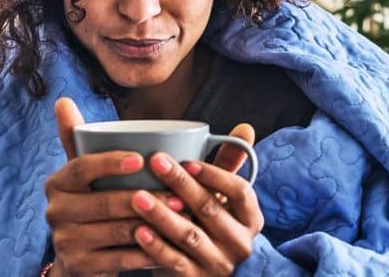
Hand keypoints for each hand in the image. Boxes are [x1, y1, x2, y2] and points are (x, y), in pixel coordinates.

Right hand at [45, 98, 183, 275]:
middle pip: (103, 202)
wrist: (81, 257)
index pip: (81, 167)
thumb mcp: (85, 173)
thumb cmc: (93, 202)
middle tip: (179, 195)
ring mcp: (65, 242)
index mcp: (57, 183)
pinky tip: (172, 246)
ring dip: (154, 225)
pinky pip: (121, 260)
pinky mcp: (80, 266)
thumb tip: (62, 99)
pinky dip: (148, 253)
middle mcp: (55, 211)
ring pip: (116, 231)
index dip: (109, 162)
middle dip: (146, 198)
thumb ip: (79, 138)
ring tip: (183, 218)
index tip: (139, 158)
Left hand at [130, 124, 263, 275]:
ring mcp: (219, 264)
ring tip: (137, 196)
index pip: (241, 191)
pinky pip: (175, 262)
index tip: (188, 160)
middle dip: (181, 184)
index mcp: (250, 218)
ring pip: (189, 235)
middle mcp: (240, 242)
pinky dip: (155, 247)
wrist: (202, 273)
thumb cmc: (211, 224)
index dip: (216, 174)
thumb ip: (228, 166)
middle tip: (155, 161)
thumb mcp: (223, 199)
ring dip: (161, 214)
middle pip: (210, 209)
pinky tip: (137, 230)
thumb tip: (245, 127)